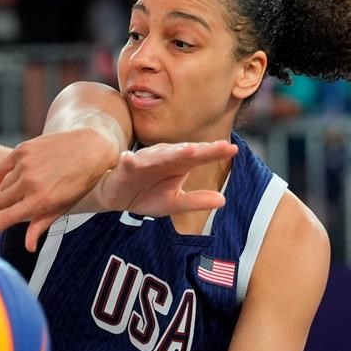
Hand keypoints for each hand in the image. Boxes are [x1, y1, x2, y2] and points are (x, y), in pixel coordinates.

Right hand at [0, 127, 119, 249]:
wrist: (92, 146)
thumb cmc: (81, 181)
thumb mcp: (64, 206)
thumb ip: (41, 224)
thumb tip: (28, 247)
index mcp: (41, 201)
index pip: (5, 219)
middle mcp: (30, 183)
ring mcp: (25, 164)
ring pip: (1, 187)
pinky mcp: (23, 149)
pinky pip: (1, 168)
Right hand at [93, 141, 237, 216]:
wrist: (117, 197)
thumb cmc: (147, 195)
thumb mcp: (174, 203)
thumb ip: (196, 201)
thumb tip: (222, 200)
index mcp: (179, 164)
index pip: (200, 156)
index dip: (215, 152)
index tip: (233, 149)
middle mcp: (164, 158)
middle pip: (183, 151)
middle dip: (199, 149)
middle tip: (217, 147)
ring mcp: (144, 161)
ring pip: (158, 155)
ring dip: (170, 152)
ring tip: (186, 151)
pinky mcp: (126, 168)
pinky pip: (128, 163)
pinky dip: (128, 160)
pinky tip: (128, 158)